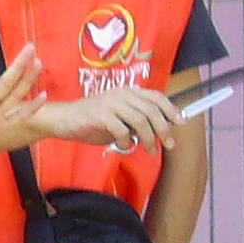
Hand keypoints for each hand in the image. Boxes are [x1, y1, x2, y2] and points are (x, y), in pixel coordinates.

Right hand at [37, 82, 184, 152]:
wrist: (62, 119)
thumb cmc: (90, 121)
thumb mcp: (117, 118)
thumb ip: (135, 122)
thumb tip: (157, 132)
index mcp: (127, 92)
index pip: (155, 97)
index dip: (170, 109)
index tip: (181, 122)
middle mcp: (121, 94)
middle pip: (151, 109)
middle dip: (164, 128)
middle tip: (169, 143)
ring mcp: (110, 103)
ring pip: (140, 120)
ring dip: (148, 138)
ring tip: (150, 150)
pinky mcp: (100, 115)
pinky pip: (121, 129)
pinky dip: (127, 141)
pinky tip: (125, 146)